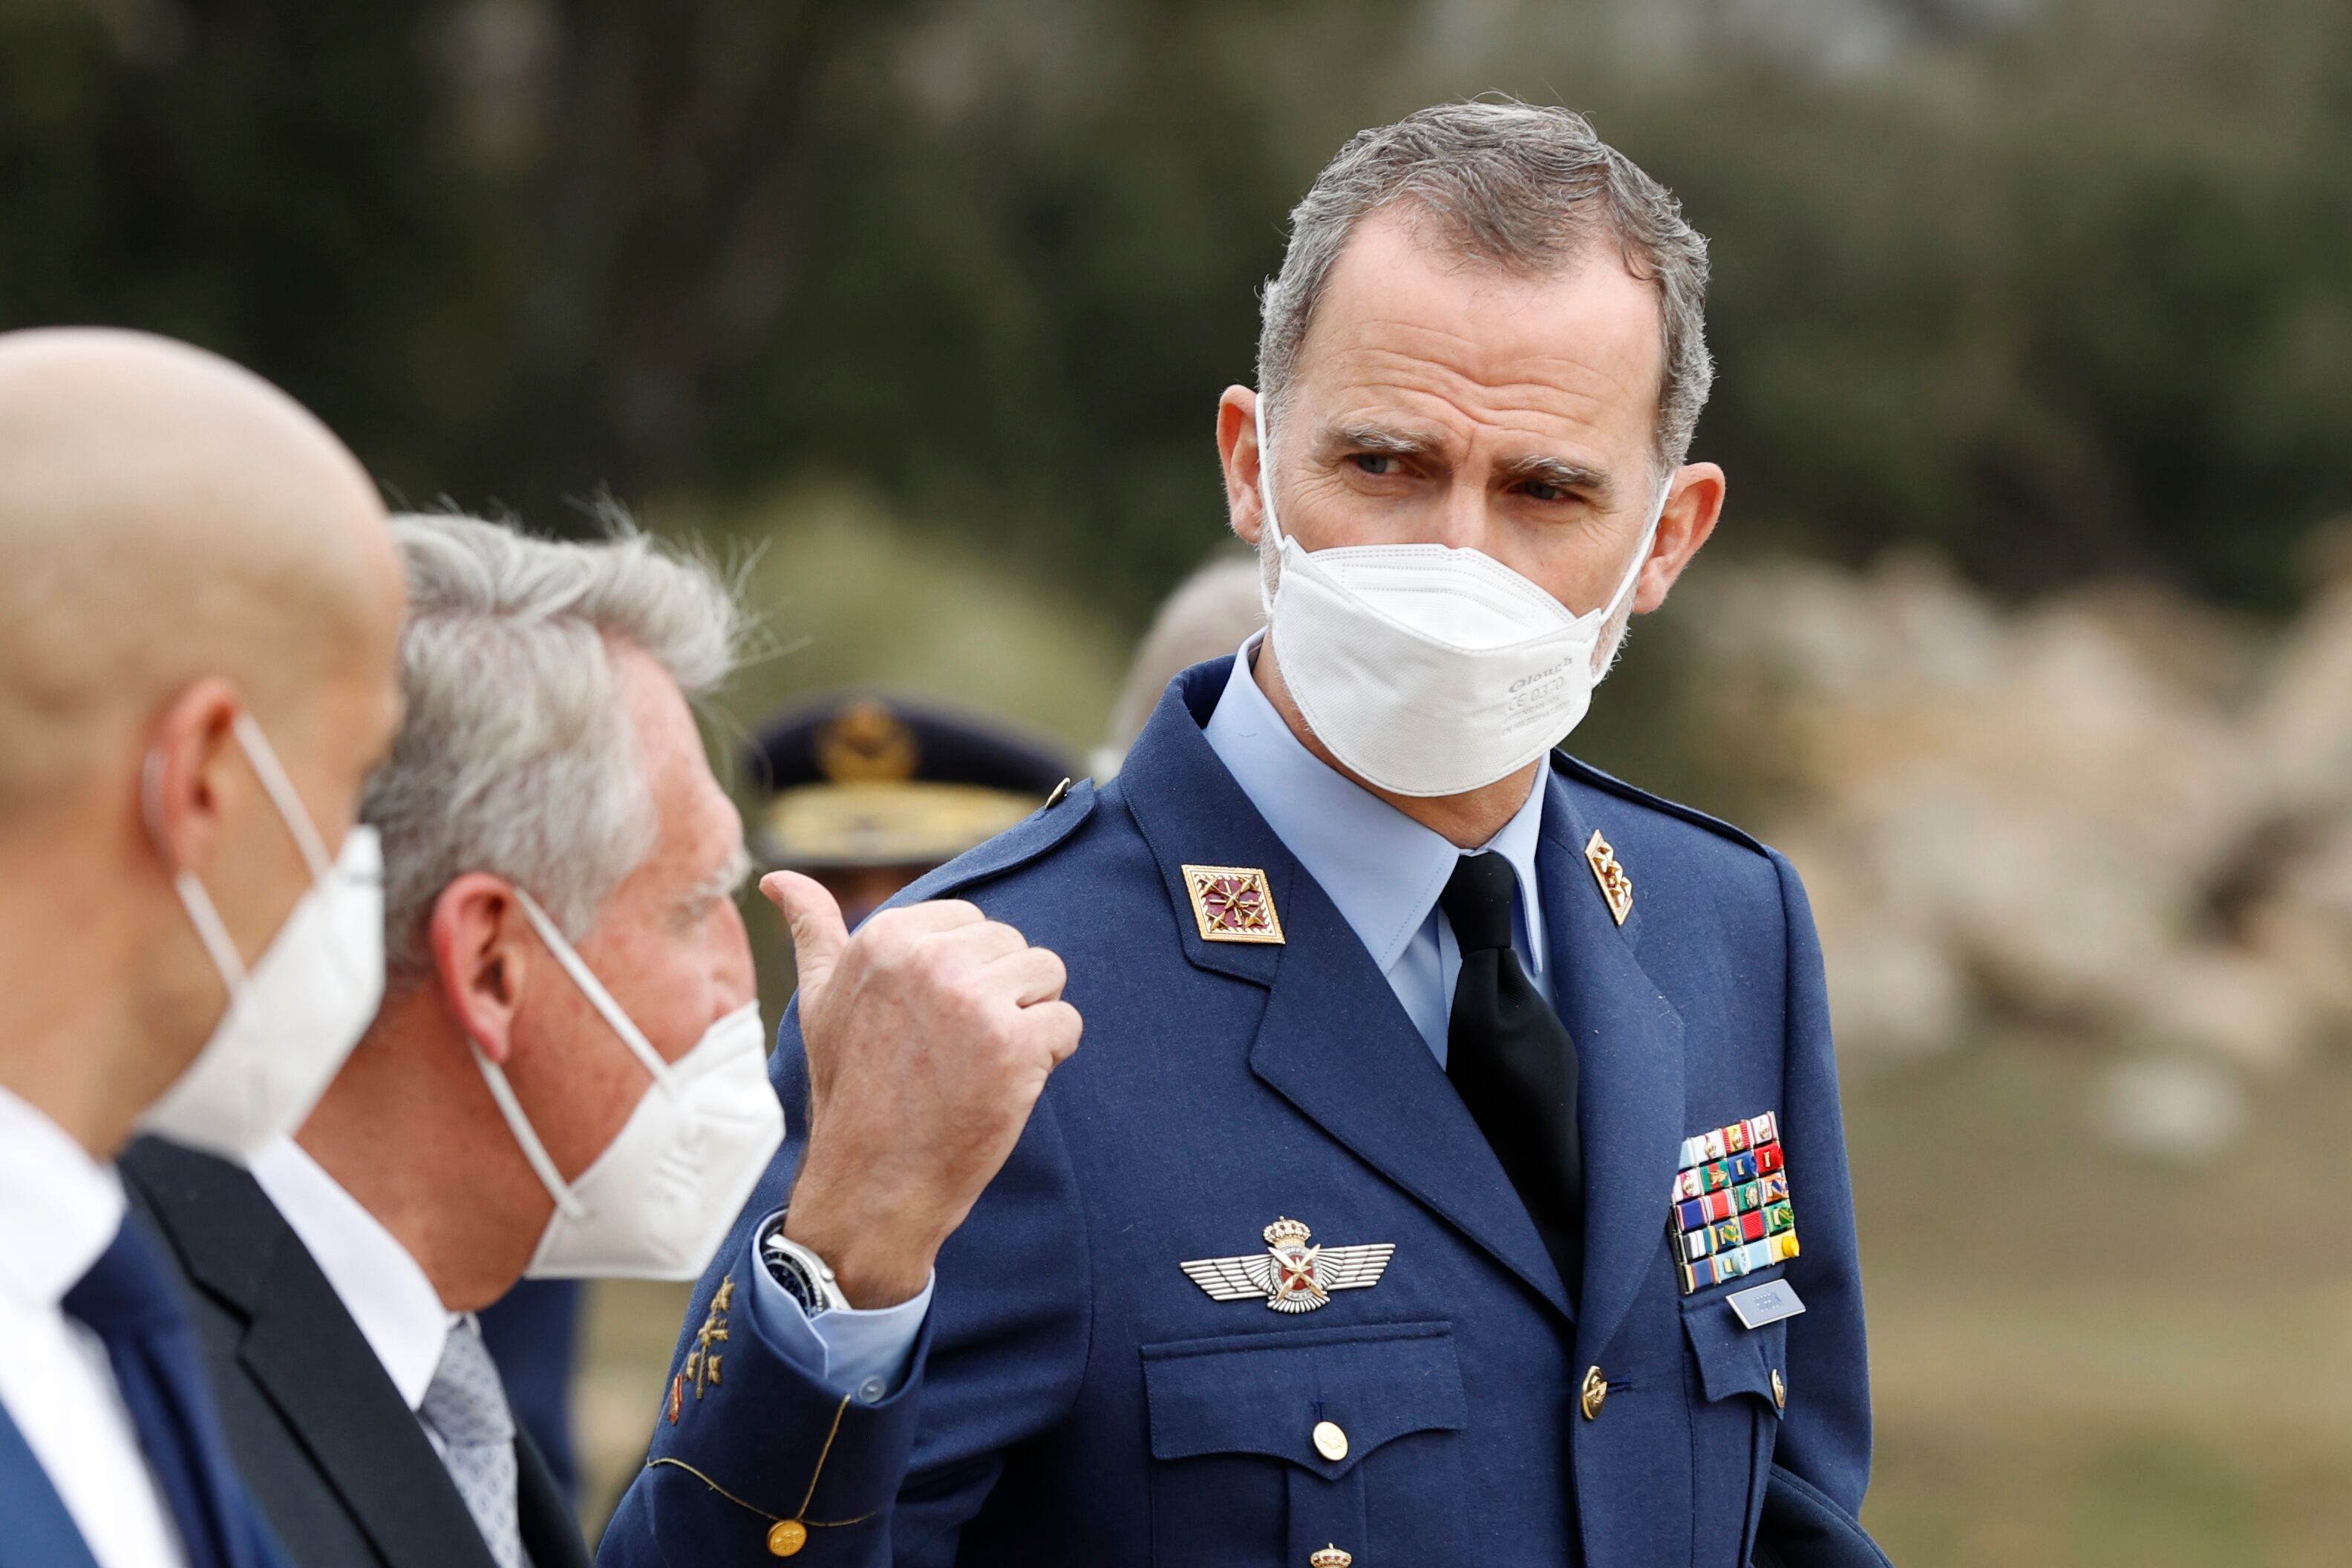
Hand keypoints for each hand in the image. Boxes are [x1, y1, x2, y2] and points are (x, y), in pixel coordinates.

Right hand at [764, 872, 1081, 1308]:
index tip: (929, 1023)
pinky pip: (1067, 1021)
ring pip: (1047, 975)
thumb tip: (778, 879)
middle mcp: (930, 958)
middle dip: (999, 994)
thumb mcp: (820, 1001)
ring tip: (979, 1064)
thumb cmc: (849, 1091)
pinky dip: (1049, 1057)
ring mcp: (974, 1000)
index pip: (971, 923)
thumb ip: (813, 931)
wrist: (872, 1184)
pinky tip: (1003, 1086)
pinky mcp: (1016, 1043)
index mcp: (885, 936)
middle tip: (954, 1052)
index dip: (964, 976)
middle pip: (1013, 945)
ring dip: (1028, 1021)